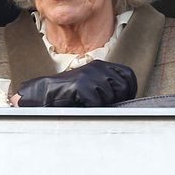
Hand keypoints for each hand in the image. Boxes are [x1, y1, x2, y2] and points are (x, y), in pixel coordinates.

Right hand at [16, 60, 137, 106]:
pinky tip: (82, 105)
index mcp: (101, 65)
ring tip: (88, 103)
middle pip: (123, 87)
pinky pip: (97, 104)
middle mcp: (96, 67)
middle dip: (117, 99)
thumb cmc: (69, 93)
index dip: (129, 90)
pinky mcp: (82, 86)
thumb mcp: (91, 82)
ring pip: (111, 97)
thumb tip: (127, 97)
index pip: (128, 76)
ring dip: (102, 104)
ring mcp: (89, 76)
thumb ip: (108, 84)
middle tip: (103, 103)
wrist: (45, 93)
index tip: (122, 99)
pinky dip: (91, 109)